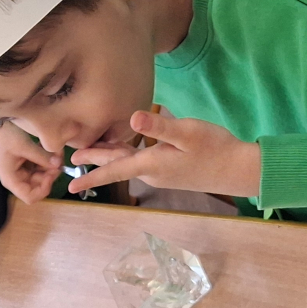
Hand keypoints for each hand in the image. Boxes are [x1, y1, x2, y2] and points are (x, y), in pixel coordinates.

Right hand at [0, 120, 60, 203]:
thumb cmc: (3, 135)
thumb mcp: (24, 146)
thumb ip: (42, 157)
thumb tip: (59, 165)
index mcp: (12, 180)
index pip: (30, 197)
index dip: (43, 189)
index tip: (51, 174)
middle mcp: (17, 178)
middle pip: (39, 186)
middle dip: (50, 174)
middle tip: (59, 159)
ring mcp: (22, 170)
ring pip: (42, 175)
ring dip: (51, 165)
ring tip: (57, 151)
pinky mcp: (26, 161)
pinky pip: (40, 165)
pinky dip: (47, 158)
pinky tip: (50, 148)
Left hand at [69, 110, 260, 197]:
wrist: (236, 169)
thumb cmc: (214, 148)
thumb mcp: (188, 132)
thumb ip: (160, 126)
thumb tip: (133, 119)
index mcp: (150, 164)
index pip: (113, 170)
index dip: (91, 177)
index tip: (70, 188)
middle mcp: (150, 172)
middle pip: (116, 165)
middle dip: (94, 161)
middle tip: (71, 159)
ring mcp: (159, 172)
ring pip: (127, 162)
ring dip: (108, 157)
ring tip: (89, 151)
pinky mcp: (167, 168)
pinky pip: (139, 161)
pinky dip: (125, 155)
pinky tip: (122, 147)